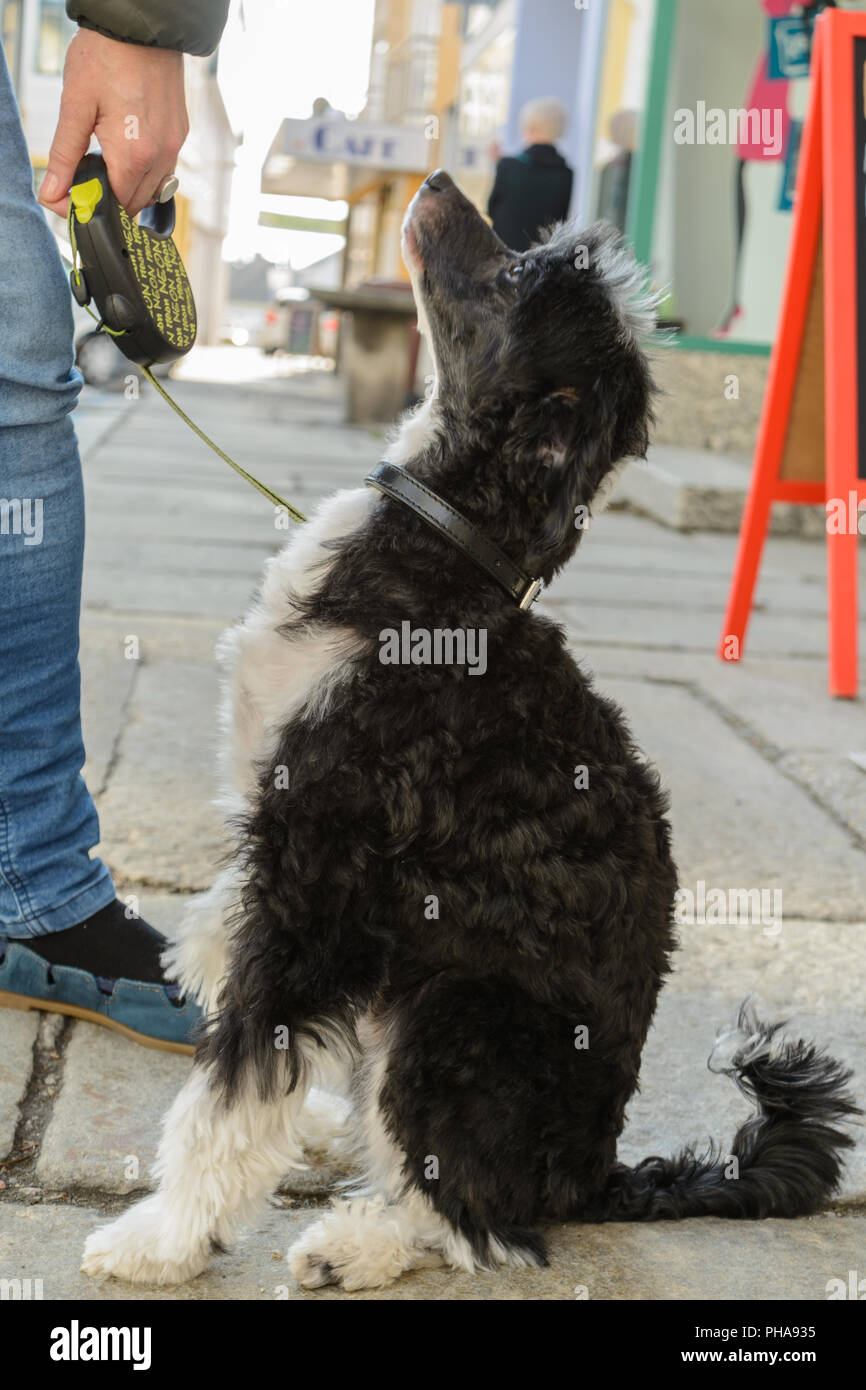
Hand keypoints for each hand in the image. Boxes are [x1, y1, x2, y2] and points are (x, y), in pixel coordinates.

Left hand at [39, 29, 187, 218]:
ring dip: (128, 187)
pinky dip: (144, 171)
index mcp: (134, 156)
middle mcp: (161, 157)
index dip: (90, 207)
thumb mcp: (75, 106)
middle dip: (109, 199)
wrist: (141, 25)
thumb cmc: (107, 57)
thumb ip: (64, 156)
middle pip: (135, 205)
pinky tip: (126, 148)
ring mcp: (174, 146)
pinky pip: (164, 170)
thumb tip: (52, 194)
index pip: (114, 206)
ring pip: (152, 191)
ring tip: (105, 159)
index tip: (71, 197)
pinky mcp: (180, 134)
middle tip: (84, 177)